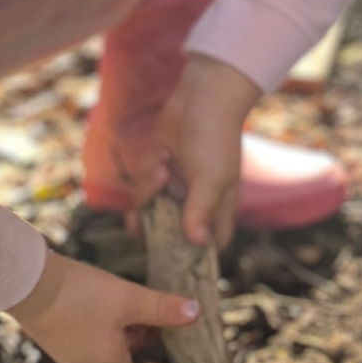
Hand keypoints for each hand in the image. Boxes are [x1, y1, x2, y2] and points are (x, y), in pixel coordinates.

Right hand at [9, 252, 196, 362]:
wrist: (30, 286)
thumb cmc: (82, 297)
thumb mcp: (128, 299)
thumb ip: (162, 308)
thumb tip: (196, 313)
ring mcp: (68, 354)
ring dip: (124, 355)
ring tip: (142, 333)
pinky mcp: (57, 339)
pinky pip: (88, 350)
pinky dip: (107, 343)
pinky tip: (113, 320)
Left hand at [150, 54, 263, 247]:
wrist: (202, 97)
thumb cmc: (215, 138)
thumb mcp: (211, 178)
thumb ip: (200, 211)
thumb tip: (196, 242)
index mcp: (218, 208)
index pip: (211, 244)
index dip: (196, 258)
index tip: (175, 265)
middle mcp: (198, 202)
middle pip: (173, 233)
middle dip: (155, 228)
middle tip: (143, 222)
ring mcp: (178, 187)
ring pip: (153, 211)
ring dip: (151, 193)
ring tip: (163, 168)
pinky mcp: (161, 171)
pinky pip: (145, 187)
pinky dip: (148, 175)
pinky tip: (161, 156)